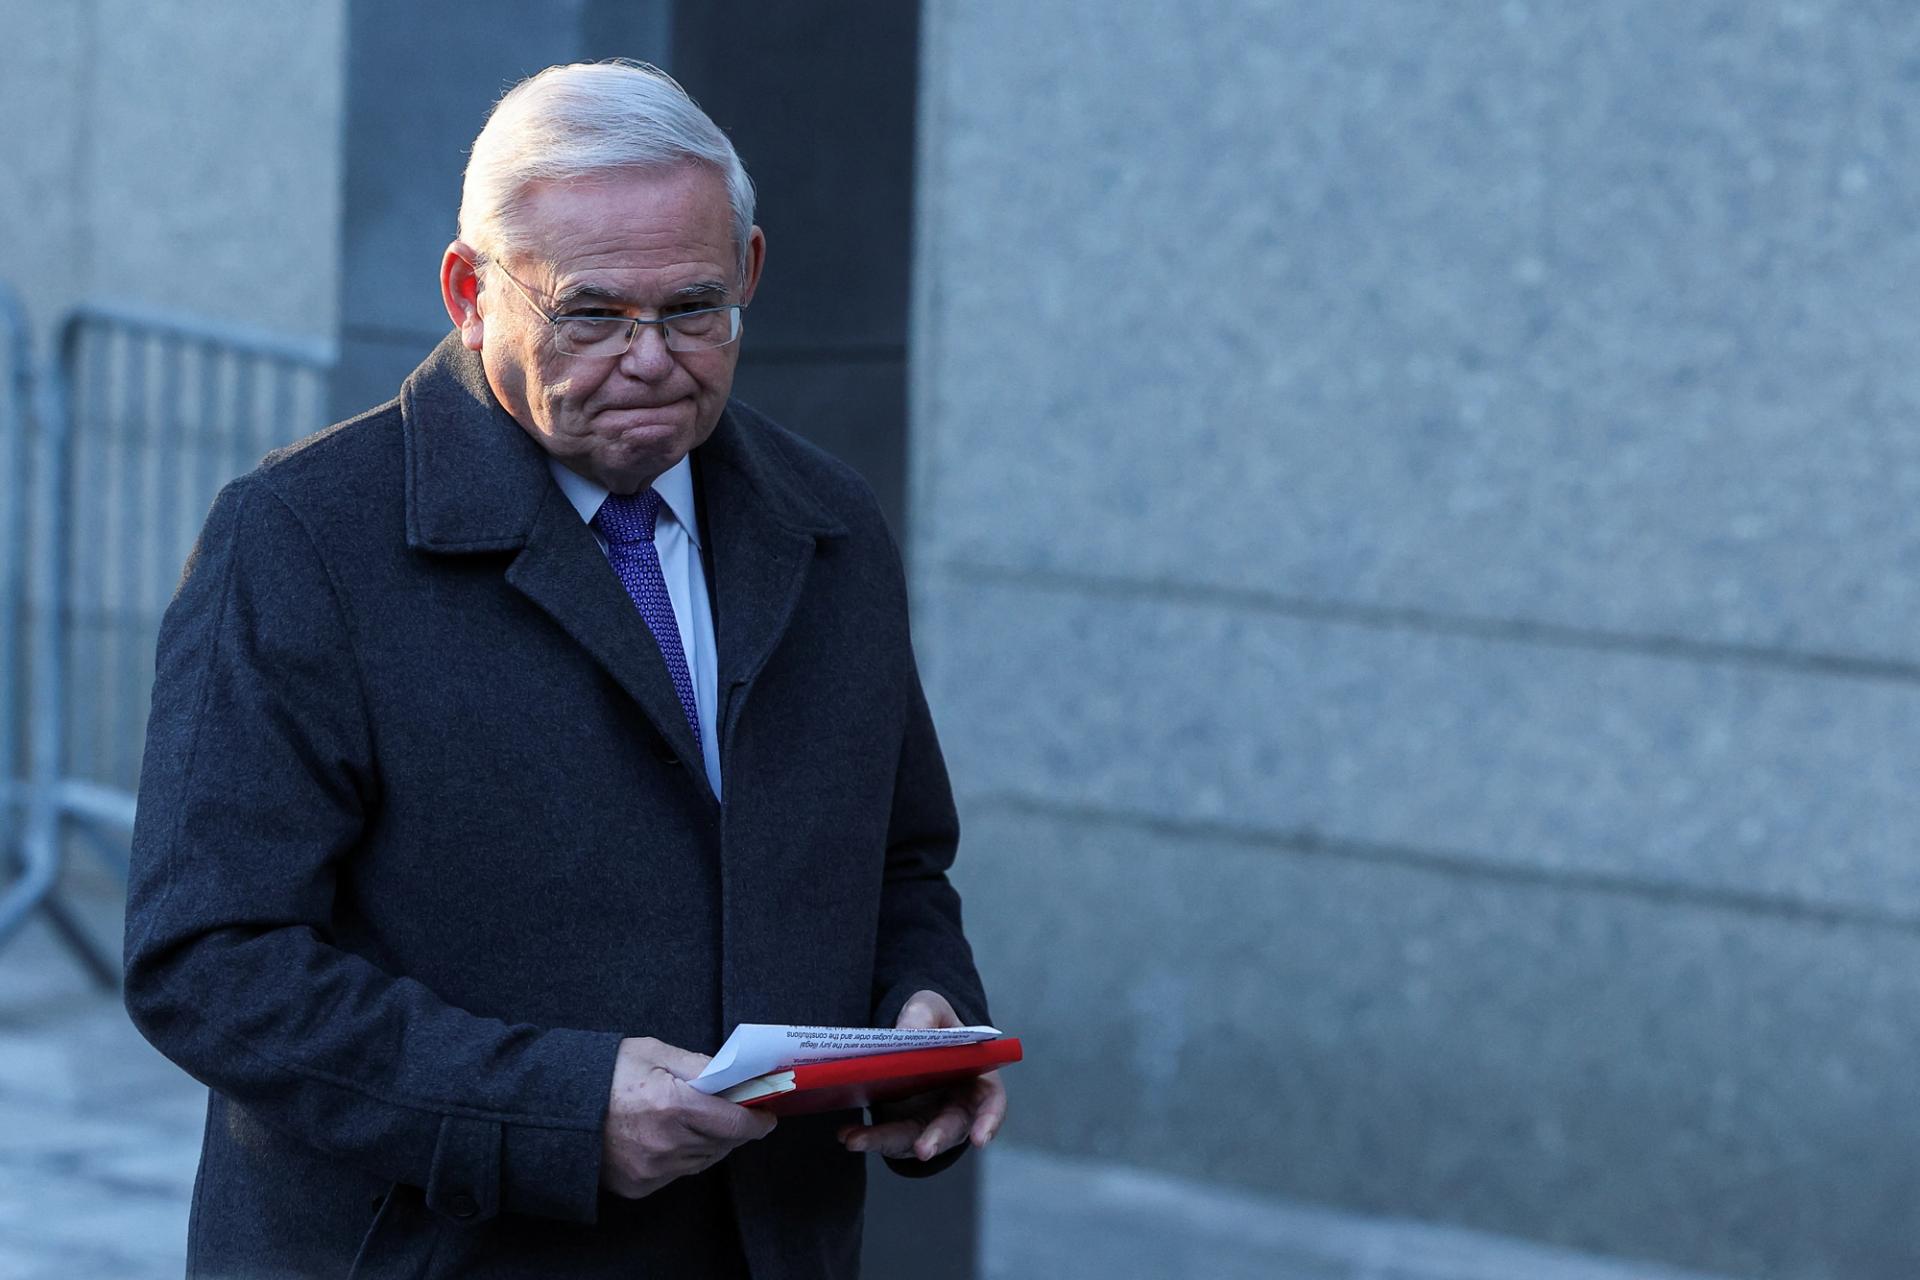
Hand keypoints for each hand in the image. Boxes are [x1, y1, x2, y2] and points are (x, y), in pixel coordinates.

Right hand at [600, 1036, 776, 1198]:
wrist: (557, 1109)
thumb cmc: (605, 1073)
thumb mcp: (653, 1053)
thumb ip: (698, 1065)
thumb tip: (732, 1077)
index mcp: (672, 1106)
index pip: (735, 1123)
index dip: (757, 1121)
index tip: (767, 1116)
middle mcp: (665, 1144)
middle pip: (722, 1143)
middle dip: (732, 1128)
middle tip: (733, 1112)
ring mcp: (651, 1170)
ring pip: (703, 1160)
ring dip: (710, 1143)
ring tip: (699, 1122)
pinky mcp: (639, 1186)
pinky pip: (678, 1174)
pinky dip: (683, 1157)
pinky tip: (671, 1138)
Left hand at [836, 990, 1007, 1162]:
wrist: (908, 1035)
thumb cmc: (932, 1023)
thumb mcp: (930, 1008)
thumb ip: (922, 1016)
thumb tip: (905, 1035)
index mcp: (976, 1078)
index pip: (991, 1103)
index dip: (989, 1121)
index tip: (980, 1139)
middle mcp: (956, 1107)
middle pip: (950, 1129)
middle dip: (935, 1140)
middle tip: (922, 1150)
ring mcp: (928, 1121)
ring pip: (912, 1139)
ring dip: (886, 1143)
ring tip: (856, 1140)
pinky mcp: (901, 1126)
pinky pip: (887, 1138)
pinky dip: (868, 1138)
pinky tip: (848, 1134)